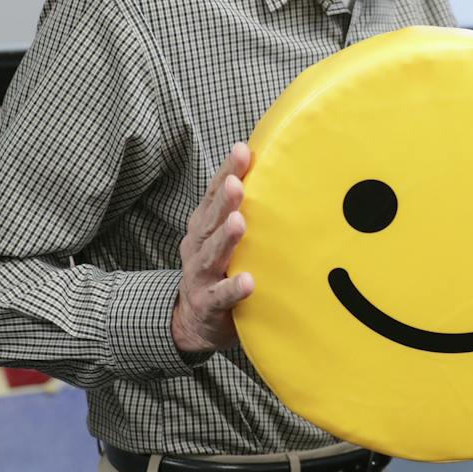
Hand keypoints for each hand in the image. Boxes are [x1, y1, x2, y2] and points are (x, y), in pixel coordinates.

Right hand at [171, 143, 254, 354]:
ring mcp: (200, 275)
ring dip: (226, 238)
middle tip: (239, 182)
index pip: (215, 194)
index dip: (227, 172)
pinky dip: (234, 288)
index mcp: (204, 226)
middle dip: (224, 199)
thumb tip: (280, 172)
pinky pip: (221, 296)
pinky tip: (249, 282)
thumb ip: (242, 211)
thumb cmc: (220, 269)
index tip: (243, 150)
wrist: (193, 321)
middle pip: (210, 219)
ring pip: (212, 254)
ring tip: (238, 222)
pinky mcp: (208, 304)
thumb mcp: (225, 237)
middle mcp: (198, 246)